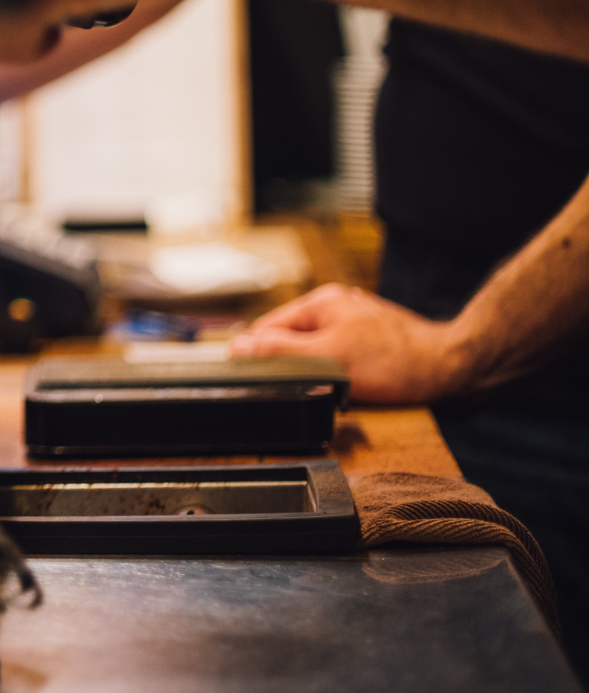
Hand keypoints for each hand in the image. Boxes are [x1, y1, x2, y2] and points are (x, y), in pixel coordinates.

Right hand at [230, 283, 475, 402]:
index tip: (261, 381)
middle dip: (295, 367)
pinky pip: (341, 360)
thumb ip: (280, 351)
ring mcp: (357, 325)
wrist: (456, 370)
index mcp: (321, 302)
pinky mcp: (374, 344)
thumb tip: (236, 347)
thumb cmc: (398, 362)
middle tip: (308, 387)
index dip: (261, 356)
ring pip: (317, 353)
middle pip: (292, 341)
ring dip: (320, 374)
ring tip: (336, 390)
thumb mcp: (329, 358)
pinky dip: (341, 376)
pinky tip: (354, 390)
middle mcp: (338, 307)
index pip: (268, 328)